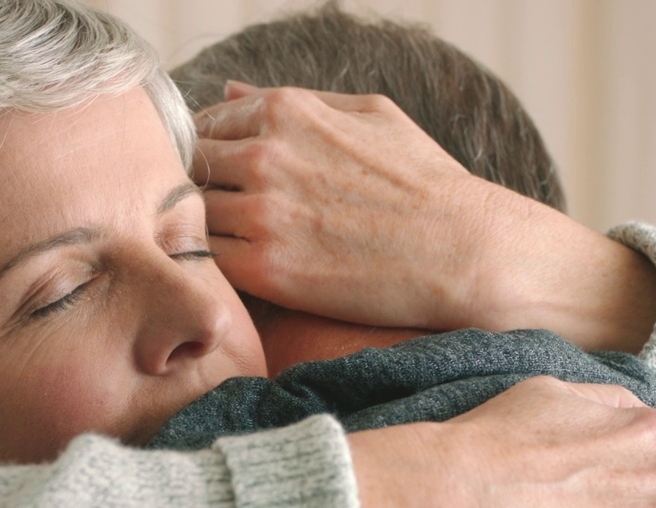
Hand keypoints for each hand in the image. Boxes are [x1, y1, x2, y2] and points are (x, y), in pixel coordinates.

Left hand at [195, 82, 491, 328]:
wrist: (463, 250)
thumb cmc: (425, 182)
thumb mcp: (371, 115)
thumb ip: (295, 100)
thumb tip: (228, 90)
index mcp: (286, 110)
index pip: (205, 126)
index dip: (212, 155)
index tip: (232, 181)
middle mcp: (265, 156)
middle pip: (192, 170)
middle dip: (205, 191)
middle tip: (234, 217)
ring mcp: (263, 213)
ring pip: (196, 217)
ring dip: (211, 231)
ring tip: (244, 246)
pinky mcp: (268, 270)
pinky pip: (213, 263)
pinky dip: (221, 267)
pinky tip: (250, 271)